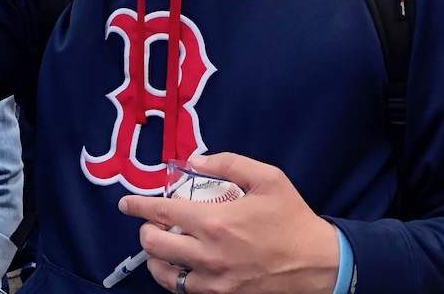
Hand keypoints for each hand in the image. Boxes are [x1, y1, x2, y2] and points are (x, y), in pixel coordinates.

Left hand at [119, 153, 339, 293]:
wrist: (318, 264)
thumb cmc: (292, 219)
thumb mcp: (268, 178)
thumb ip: (228, 163)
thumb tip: (194, 162)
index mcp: (216, 221)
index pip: (160, 212)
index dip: (137, 206)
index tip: (125, 203)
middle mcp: (208, 254)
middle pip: (153, 244)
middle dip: (146, 230)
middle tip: (152, 222)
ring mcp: (213, 281)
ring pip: (163, 273)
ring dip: (156, 257)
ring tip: (162, 245)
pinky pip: (183, 290)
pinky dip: (174, 277)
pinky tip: (180, 265)